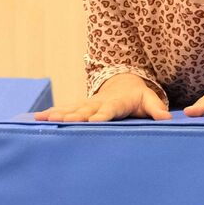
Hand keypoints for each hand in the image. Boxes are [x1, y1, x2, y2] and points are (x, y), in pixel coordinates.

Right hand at [34, 73, 168, 121]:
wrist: (123, 83)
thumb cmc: (138, 96)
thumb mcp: (149, 100)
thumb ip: (156, 109)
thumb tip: (167, 119)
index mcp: (116, 103)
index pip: (108, 110)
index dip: (101, 115)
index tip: (93, 121)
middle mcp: (98, 103)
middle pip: (84, 110)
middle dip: (72, 115)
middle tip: (60, 121)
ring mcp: (87, 104)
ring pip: (70, 109)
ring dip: (57, 114)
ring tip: (42, 119)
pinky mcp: (79, 106)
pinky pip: (63, 109)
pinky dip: (51, 113)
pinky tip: (37, 119)